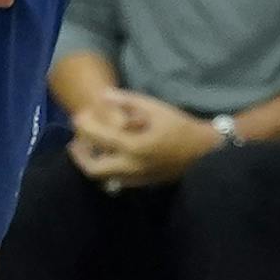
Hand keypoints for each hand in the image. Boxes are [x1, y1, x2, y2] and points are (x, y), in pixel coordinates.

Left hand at [68, 90, 220, 188]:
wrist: (204, 152)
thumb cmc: (180, 126)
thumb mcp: (155, 107)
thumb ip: (126, 100)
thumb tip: (102, 95)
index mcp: (133, 146)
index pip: (97, 138)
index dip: (83, 127)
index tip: (77, 118)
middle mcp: (132, 167)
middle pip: (93, 169)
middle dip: (80, 156)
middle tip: (75, 143)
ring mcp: (137, 179)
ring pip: (103, 178)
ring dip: (92, 164)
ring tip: (89, 149)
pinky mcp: (143, 184)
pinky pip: (116, 181)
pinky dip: (106, 170)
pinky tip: (108, 157)